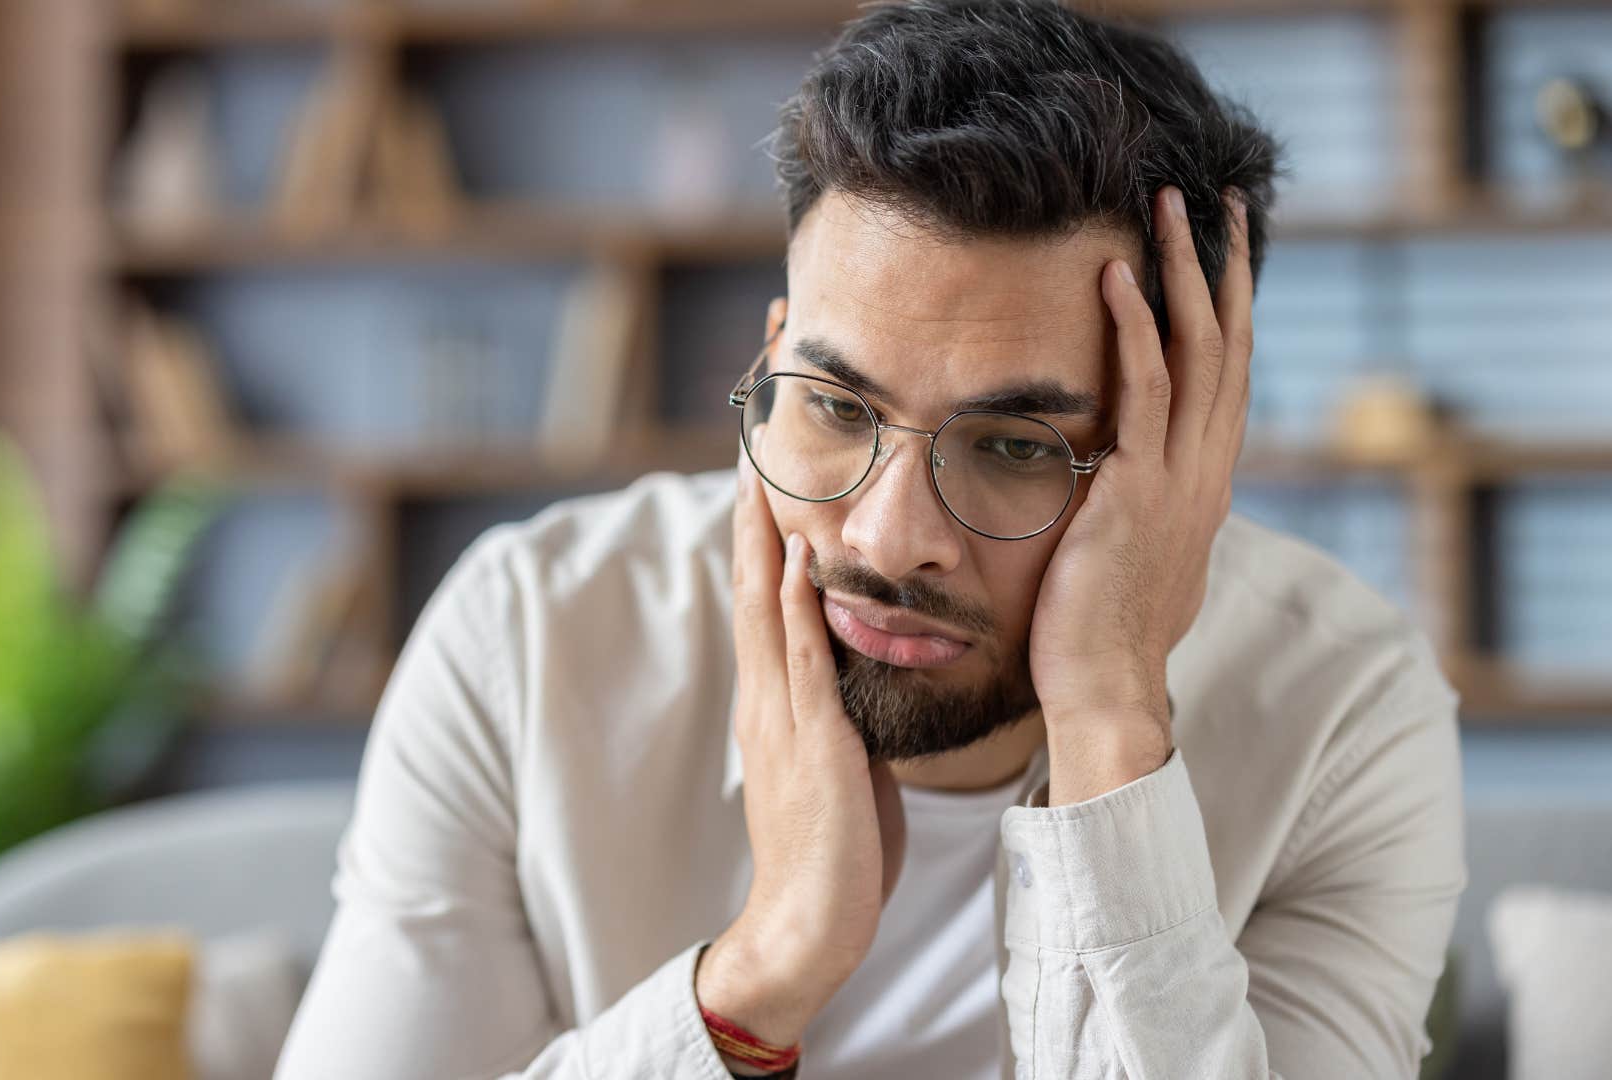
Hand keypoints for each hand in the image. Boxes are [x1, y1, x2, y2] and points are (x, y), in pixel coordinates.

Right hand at [695, 457, 907, 1053]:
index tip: (762, 473)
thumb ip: (840, 712)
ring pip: (762, 608)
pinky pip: (799, 661)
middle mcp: (765, 698)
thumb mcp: (841, 763)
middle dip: (748, 514)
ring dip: (761, 537)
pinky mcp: (811, 742)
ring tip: (760, 470)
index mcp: (773, 702)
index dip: (758, 535)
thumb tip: (864, 673)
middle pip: (748, 585)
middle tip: (748, 442)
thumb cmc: (833, 852)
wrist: (807, 927)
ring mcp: (781, 717)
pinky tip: (793, 559)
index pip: (759, 599)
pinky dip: (792, 606)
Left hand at [1028, 185, 1254, 804]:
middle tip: (1213, 196)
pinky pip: (1145, 391)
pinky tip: (1118, 276)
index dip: (1225, 306)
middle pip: (1228, 344)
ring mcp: (1179, 479)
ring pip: (1197, 351)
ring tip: (1165, 205)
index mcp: (1204, 485)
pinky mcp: (1139, 489)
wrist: (1107, 690)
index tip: (1218, 250)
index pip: (1225, 375)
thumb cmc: (1103, 635)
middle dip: (1221, 264)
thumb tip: (1117, 488)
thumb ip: (1135, 512)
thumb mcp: (1133, 560)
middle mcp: (1206, 472)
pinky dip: (1135, 328)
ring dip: (1181, 271)